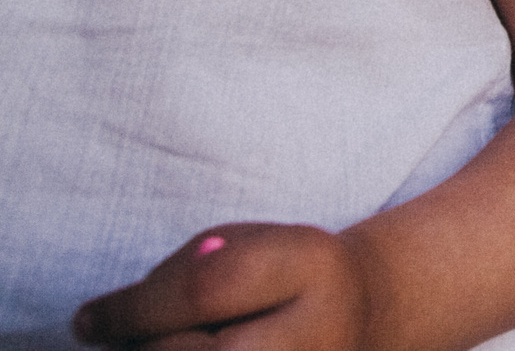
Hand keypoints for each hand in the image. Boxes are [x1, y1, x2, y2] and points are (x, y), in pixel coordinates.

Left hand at [74, 225, 368, 350]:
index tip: (86, 320)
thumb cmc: (280, 275)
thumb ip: (186, 271)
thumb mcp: (247, 244)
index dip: (132, 307)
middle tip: (128, 341)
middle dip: (144, 350)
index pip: (206, 289)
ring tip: (171, 347)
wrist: (356, 316)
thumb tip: (111, 323)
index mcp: (310, 266)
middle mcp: (316, 334)